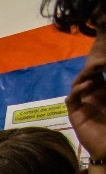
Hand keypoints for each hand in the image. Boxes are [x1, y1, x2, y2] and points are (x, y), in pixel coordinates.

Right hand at [67, 32, 105, 161]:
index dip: (100, 67)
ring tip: (92, 70)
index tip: (104, 59)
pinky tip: (88, 84)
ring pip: (77, 86)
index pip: (99, 76)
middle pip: (86, 79)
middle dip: (90, 69)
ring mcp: (83, 106)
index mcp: (104, 94)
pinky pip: (71, 99)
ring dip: (83, 77)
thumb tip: (105, 81)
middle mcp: (92, 98)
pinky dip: (77, 89)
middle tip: (96, 61)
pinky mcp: (75, 114)